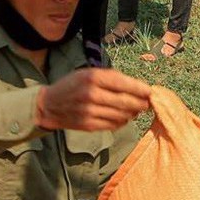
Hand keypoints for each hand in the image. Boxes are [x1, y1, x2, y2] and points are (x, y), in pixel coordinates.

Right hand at [34, 68, 151, 131]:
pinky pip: (113, 125)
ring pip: (122, 115)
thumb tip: (139, 88)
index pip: (125, 84)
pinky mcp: (89, 125)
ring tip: (134, 110)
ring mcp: (90, 111)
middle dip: (140, 104)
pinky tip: (121, 117)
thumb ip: (112, 78)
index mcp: (94, 77)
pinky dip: (121, 122)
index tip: (150, 92)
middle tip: (146, 104)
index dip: (141, 89)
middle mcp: (92, 94)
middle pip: (127, 102)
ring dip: (132, 114)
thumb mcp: (89, 73)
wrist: (49, 105)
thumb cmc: (73, 85)